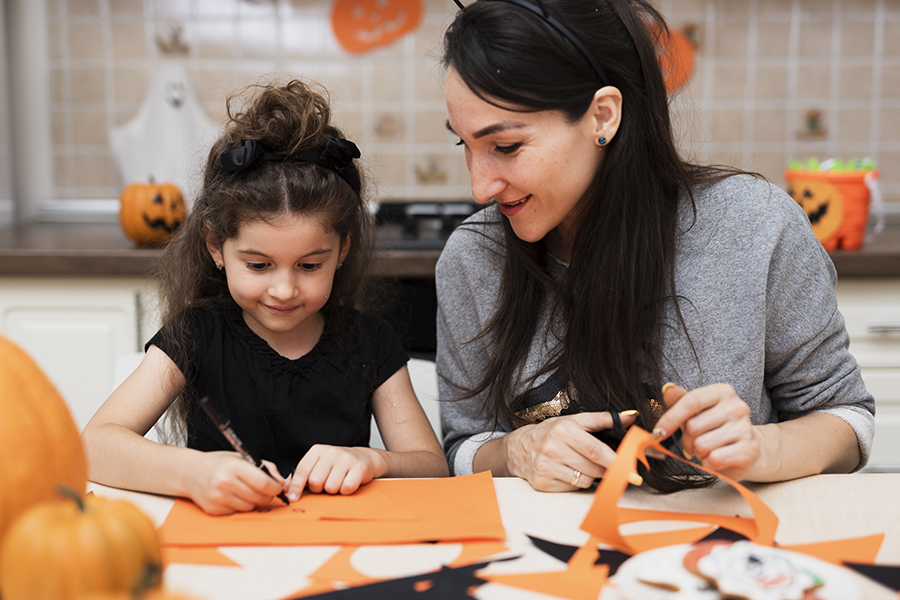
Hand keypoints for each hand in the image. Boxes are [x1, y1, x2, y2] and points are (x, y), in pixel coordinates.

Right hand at [185, 451, 286, 514]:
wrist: (190, 472)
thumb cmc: (220, 464)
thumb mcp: (242, 458)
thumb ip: (265, 467)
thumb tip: (283, 483)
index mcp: (234, 467)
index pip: (263, 483)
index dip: (275, 487)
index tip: (277, 487)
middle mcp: (225, 483)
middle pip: (258, 498)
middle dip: (267, 496)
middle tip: (265, 490)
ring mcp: (218, 498)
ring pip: (250, 507)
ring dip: (254, 501)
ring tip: (246, 491)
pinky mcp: (214, 509)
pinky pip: (237, 512)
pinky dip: (240, 506)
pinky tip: (234, 496)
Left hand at [286, 445, 387, 500]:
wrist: (365, 458)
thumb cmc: (337, 465)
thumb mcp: (318, 465)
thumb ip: (301, 477)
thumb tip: (284, 488)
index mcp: (317, 451)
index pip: (302, 471)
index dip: (296, 487)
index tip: (293, 499)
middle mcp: (331, 452)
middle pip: (315, 482)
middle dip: (319, 489)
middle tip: (326, 483)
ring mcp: (346, 459)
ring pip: (331, 488)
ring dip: (334, 491)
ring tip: (338, 482)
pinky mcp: (359, 468)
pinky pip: (346, 489)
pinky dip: (346, 491)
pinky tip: (348, 483)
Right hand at [503, 411, 639, 491]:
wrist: (519, 448)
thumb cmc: (551, 432)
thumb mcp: (575, 421)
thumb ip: (603, 419)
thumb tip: (630, 416)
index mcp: (563, 430)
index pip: (595, 450)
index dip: (616, 461)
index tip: (631, 470)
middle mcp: (552, 449)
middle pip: (593, 468)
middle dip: (606, 469)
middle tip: (606, 465)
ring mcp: (546, 467)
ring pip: (585, 480)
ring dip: (590, 475)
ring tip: (581, 465)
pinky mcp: (542, 483)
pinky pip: (572, 488)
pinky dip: (575, 482)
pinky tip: (568, 472)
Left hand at [654, 383, 759, 480]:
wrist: (745, 450)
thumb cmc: (714, 428)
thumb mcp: (696, 412)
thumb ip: (680, 400)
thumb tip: (668, 389)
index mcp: (723, 392)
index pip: (691, 401)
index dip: (671, 418)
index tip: (658, 432)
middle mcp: (737, 406)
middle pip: (693, 426)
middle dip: (687, 440)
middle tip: (695, 443)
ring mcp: (745, 428)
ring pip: (702, 445)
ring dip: (698, 453)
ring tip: (708, 450)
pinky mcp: (750, 450)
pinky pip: (714, 459)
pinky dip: (709, 463)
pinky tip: (717, 459)